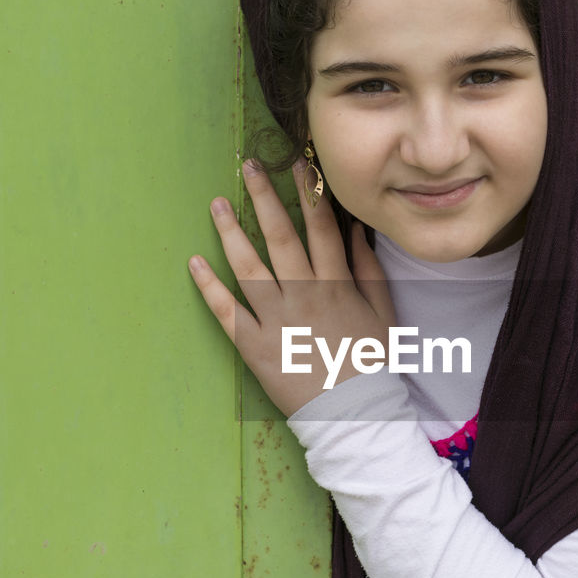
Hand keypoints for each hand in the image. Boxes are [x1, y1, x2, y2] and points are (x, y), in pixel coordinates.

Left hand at [188, 159, 394, 416]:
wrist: (355, 414)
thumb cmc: (372, 365)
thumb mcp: (383, 314)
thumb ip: (369, 270)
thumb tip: (357, 231)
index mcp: (336, 285)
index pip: (320, 227)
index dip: (309, 191)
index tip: (297, 163)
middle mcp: (304, 295)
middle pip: (280, 236)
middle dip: (265, 197)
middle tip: (249, 166)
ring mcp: (276, 319)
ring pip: (249, 267)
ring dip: (230, 232)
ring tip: (217, 203)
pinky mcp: (254, 346)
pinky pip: (227, 312)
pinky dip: (208, 287)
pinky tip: (194, 262)